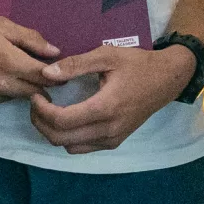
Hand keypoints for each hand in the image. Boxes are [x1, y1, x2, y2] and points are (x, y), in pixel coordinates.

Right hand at [0, 8, 58, 113]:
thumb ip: (29, 39)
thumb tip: (55, 52)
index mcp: (9, 62)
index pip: (45, 78)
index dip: (56, 77)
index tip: (60, 75)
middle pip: (31, 93)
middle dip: (36, 84)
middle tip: (31, 72)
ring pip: (8, 98)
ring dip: (10, 88)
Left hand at [29, 44, 195, 154]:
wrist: (167, 79)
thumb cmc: (137, 64)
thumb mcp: (107, 55)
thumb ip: (75, 64)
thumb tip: (46, 73)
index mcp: (105, 107)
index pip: (61, 121)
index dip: (41, 110)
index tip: (36, 94)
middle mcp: (108, 129)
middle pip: (60, 138)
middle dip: (41, 122)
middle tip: (37, 102)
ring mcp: (112, 139)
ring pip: (69, 147)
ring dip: (53, 132)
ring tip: (48, 111)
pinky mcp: (115, 142)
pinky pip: (82, 147)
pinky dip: (68, 138)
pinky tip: (66, 119)